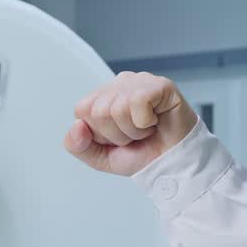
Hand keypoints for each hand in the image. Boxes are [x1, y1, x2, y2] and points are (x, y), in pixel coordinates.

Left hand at [63, 71, 197, 176]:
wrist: (171, 165)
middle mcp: (119, 84)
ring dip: (133, 130)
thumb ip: (77, 145)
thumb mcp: (99, 157)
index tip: (118, 137)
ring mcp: (139, 81)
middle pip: (98, 111)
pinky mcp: (160, 85)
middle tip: (135, 135)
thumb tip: (76, 126)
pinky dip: (145, 122)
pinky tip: (155, 121)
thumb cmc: (141, 154)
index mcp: (102, 97)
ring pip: (117, 108)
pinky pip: (138, 102)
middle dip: (116, 134)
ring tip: (146, 130)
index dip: (99, 133)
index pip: (82, 110)